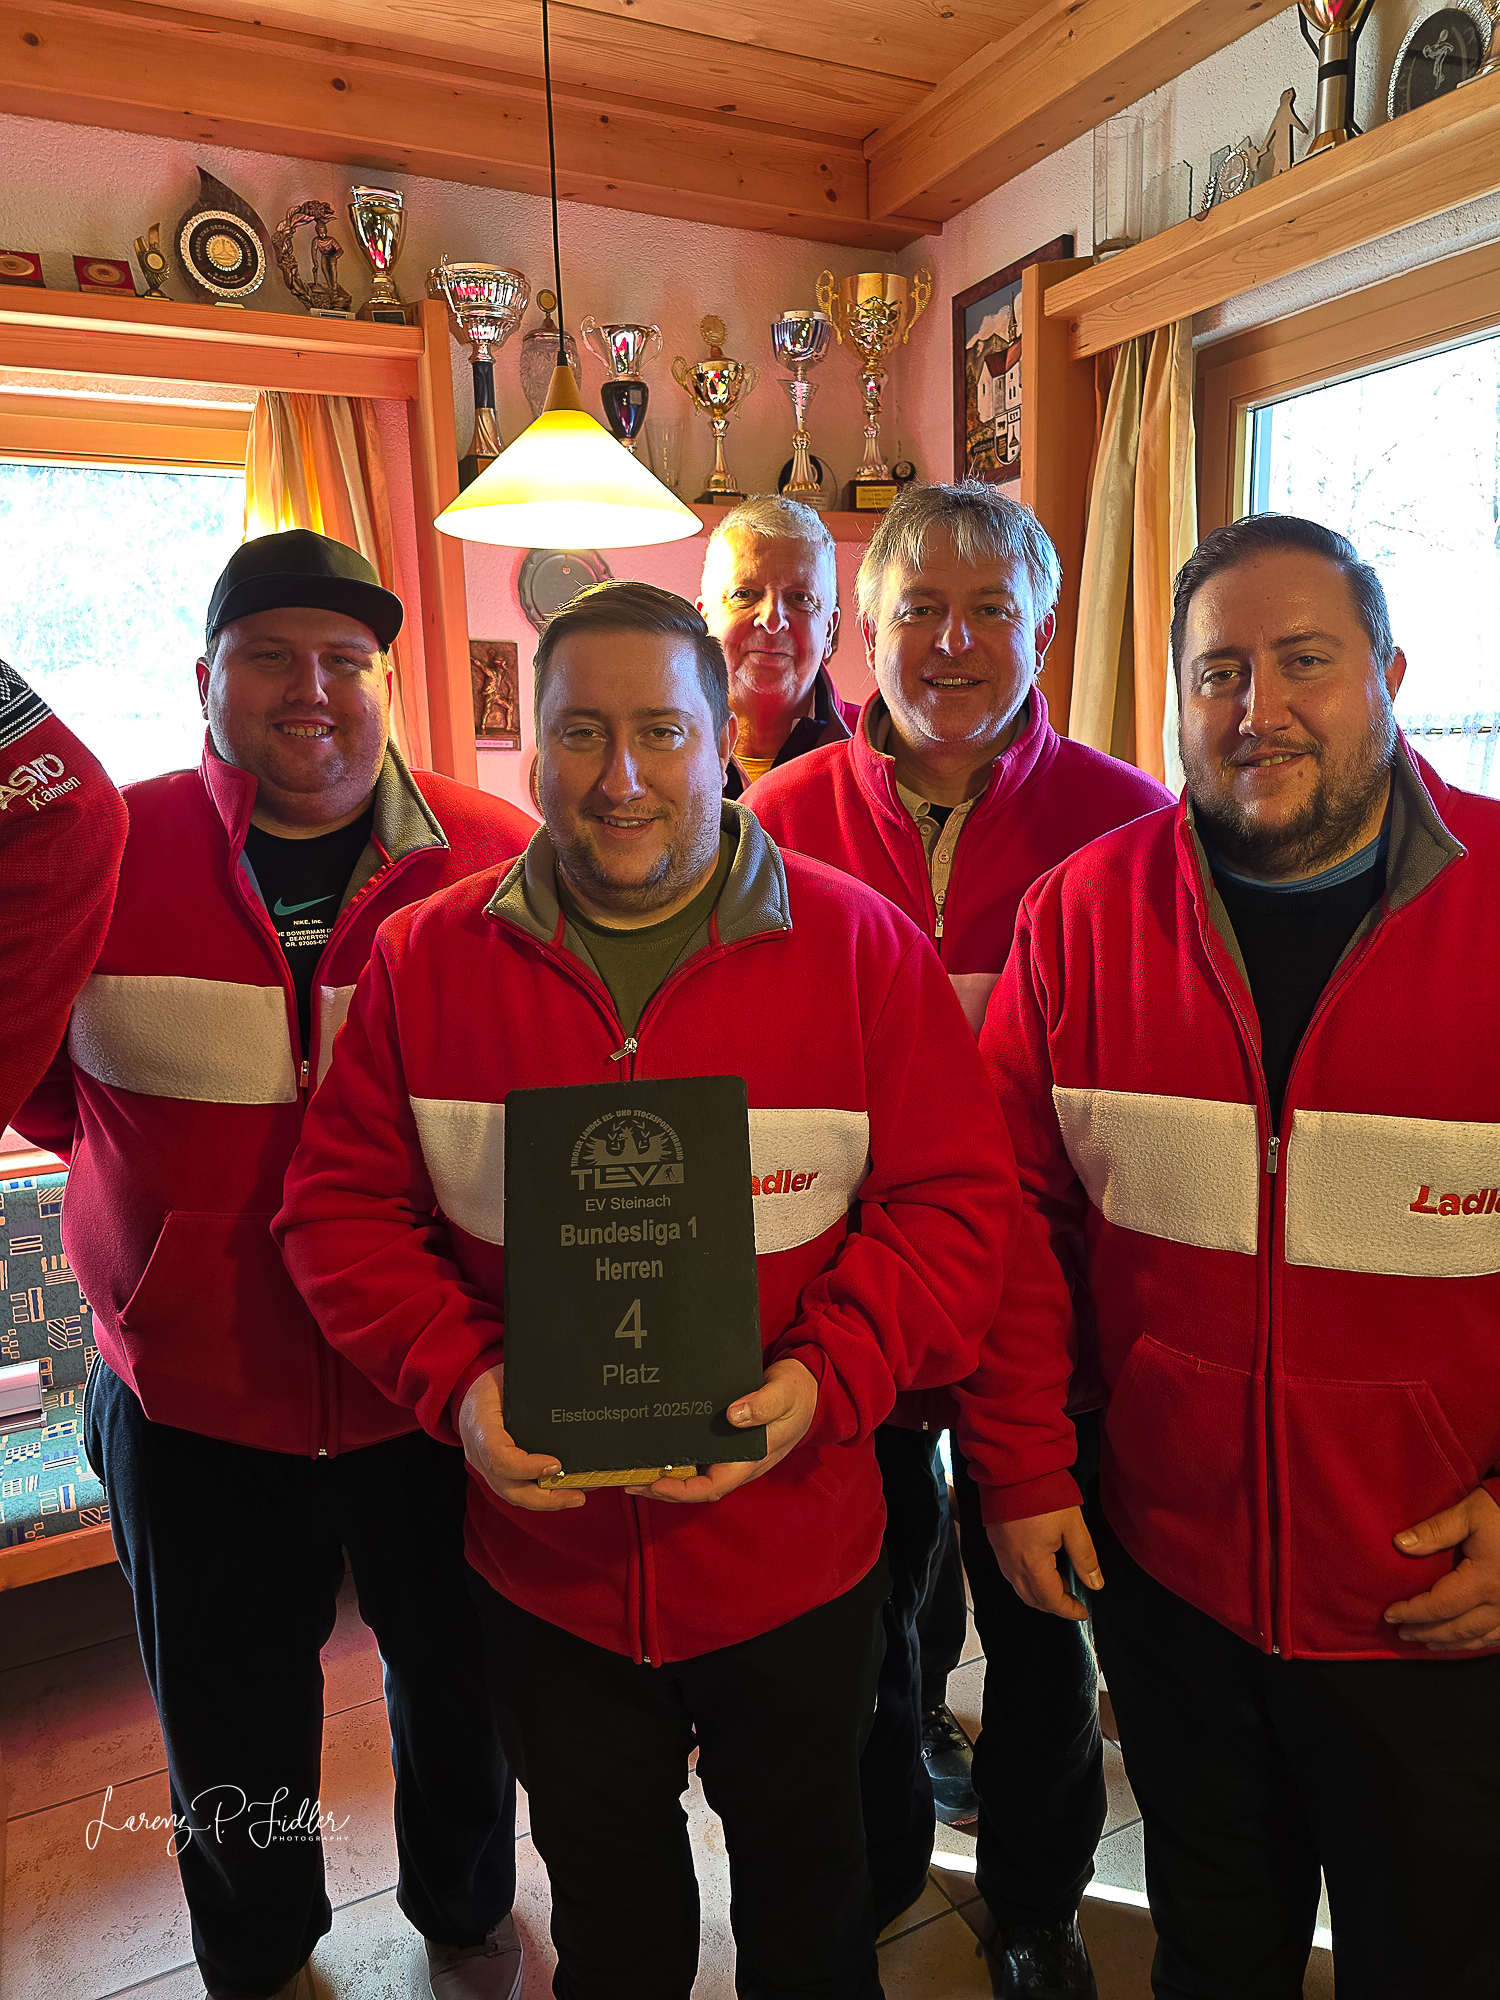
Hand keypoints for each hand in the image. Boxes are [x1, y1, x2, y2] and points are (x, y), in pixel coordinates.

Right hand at [457, 1363, 585, 1512]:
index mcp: (480, 1426)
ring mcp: (484, 1467)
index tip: (556, 1465)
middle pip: (508, 1488)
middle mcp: (478, 1453)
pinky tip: (564, 1491)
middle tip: (577, 1496)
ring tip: (577, 1496)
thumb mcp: (508, 1378)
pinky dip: (540, 1494)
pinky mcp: (494, 1472)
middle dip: (545, 1499)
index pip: (498, 1457)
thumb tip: (570, 1398)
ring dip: (547, 1501)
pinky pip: (516, 1489)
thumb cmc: (493, 1383)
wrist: (470, 1392)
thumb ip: (533, 1393)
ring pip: (513, 1494)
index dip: (527, 1467)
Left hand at [626, 1357, 818, 1504]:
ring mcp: (731, 1454)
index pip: (713, 1487)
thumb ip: (764, 1405)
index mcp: (752, 1460)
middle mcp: (738, 1463)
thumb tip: (734, 1415)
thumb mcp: (784, 1394)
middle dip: (663, 1488)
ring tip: (633, 1467)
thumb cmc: (797, 1393)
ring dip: (664, 1476)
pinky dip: (675, 1457)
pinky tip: (655, 1447)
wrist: (808, 1386)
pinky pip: (697, 1456)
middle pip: (696, 1487)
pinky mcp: (725, 1441)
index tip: (655, 1484)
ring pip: (694, 1474)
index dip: (682, 1491)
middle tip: (629, 1479)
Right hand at [988, 1506, 1103, 1620]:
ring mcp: (1001, 1553)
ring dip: (1038, 1594)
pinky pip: (1009, 1573)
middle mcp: (1012, 1564)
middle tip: (1071, 1602)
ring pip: (1018, 1587)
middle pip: (1032, 1599)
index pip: (1051, 1600)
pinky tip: (1038, 1568)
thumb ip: (1085, 1558)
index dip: (1068, 1610)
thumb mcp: (1073, 1526)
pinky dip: (1025, 1580)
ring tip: (1058, 1586)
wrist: (1013, 1470)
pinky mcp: (995, 1541)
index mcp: (1033, 1564)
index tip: (1083, 1612)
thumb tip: (1095, 1584)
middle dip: (1052, 1606)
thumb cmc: (1046, 1496)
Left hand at [1385, 1485, 1499, 1651]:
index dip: (1412, 1612)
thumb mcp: (1469, 1513)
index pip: (1439, 1606)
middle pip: (1457, 1628)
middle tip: (1402, 1633)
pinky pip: (1499, 1636)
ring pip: (1479, 1638)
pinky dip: (1478, 1642)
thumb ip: (1435, 1531)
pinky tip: (1465, 1640)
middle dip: (1426, 1633)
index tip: (1390, 1615)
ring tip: (1428, 1642)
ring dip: (1451, 1643)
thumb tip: (1400, 1545)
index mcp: (1483, 1581)